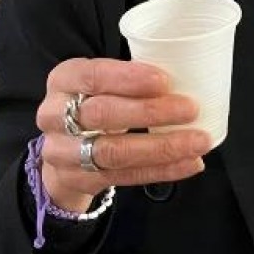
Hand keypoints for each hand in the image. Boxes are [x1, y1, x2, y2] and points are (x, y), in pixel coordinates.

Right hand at [35, 58, 210, 211]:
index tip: (165, 81)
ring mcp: (62, 151)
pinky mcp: (79, 180)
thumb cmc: (97, 100)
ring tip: (199, 141)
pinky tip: (190, 162)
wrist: (65, 147)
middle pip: (103, 114)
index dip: (128, 79)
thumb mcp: (103, 81)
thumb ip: (132, 78)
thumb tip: (189, 74)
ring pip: (113, 152)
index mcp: (64, 79)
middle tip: (191, 109)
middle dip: (151, 112)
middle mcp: (54, 115)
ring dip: (162, 147)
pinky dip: (161, 170)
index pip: (92, 76)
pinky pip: (124, 177)